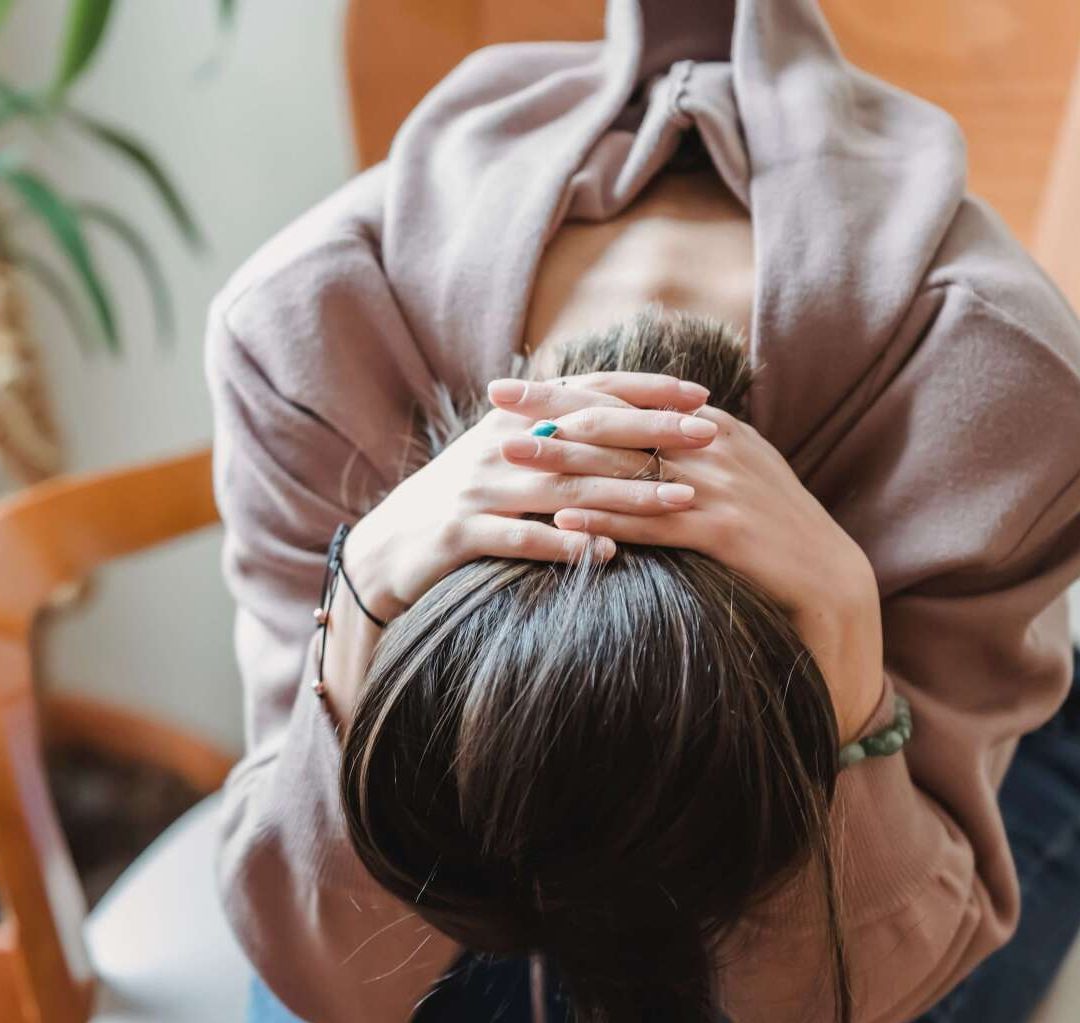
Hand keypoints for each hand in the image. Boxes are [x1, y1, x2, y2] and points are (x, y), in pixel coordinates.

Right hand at [341, 373, 714, 619]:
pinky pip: (522, 539)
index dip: (646, 392)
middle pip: (588, 435)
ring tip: (680, 502)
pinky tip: (607, 555)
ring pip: (565, 488)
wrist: (388, 546)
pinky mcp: (461, 533)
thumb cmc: (461, 501)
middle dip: (653, 436)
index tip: (700, 397)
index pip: (590, 393)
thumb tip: (623, 413)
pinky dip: (566, 545)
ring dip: (627, 495)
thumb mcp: (502, 456)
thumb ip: (553, 431)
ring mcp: (480, 489)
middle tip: (709, 439)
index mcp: (514, 420)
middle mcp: (499, 446)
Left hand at [493, 375, 885, 745]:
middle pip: (616, 422)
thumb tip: (629, 436)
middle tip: (495, 406)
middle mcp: (711, 446)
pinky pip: (651, 521)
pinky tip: (563, 517)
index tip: (512, 384)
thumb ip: (685, 450)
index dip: (564, 390)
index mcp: (709, 426)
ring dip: (563, 462)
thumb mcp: (732, 474)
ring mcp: (719, 487)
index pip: (623, 398)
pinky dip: (605, 518)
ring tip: (512, 457)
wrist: (828, 579)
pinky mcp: (723, 530)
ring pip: (627, 468)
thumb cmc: (770, 530)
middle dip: (550, 412)